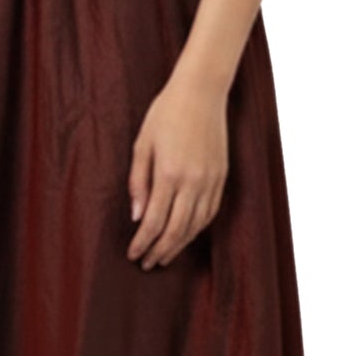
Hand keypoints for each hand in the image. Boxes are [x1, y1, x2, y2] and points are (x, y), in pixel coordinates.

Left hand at [127, 69, 228, 267]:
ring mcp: (210, 180)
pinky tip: (186, 234)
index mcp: (169, 174)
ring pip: (195, 225)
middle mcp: (193, 182)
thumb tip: (136, 216)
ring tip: (164, 255)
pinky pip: (210, 212)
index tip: (133, 254)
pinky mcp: (221, 176)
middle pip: (175, 230)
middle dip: (159, 250)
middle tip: (146, 263)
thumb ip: (138, 182)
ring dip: (179, 244)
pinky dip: (197, 228)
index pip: (154, 221)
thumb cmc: (166, 113)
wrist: (201, 92)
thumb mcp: (142, 144)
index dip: (142, 243)